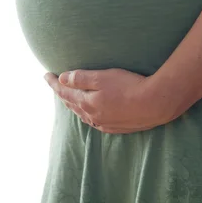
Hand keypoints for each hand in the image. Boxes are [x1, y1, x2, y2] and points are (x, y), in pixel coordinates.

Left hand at [43, 68, 179, 133]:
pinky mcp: (117, 127)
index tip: (45, 74)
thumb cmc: (129, 86)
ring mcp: (105, 123)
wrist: (156, 104)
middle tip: (54, 83)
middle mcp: (93, 116)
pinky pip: (94, 121)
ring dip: (73, 104)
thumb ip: (80, 78)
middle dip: (61, 93)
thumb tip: (61, 79)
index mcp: (86, 103)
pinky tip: (89, 113)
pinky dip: (86, 114)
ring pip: (82, 114)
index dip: (53, 82)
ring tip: (67, 97)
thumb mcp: (102, 77)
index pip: (64, 91)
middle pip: (71, 103)